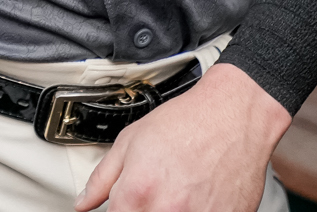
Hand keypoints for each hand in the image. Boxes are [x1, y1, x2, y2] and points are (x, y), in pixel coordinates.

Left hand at [75, 63, 287, 211]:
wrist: (234, 115)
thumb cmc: (186, 122)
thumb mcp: (130, 141)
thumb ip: (102, 178)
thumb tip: (83, 203)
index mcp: (138, 192)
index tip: (122, 206)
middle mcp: (169, 210)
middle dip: (141, 211)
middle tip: (151, 195)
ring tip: (176, 194)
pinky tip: (195, 199)